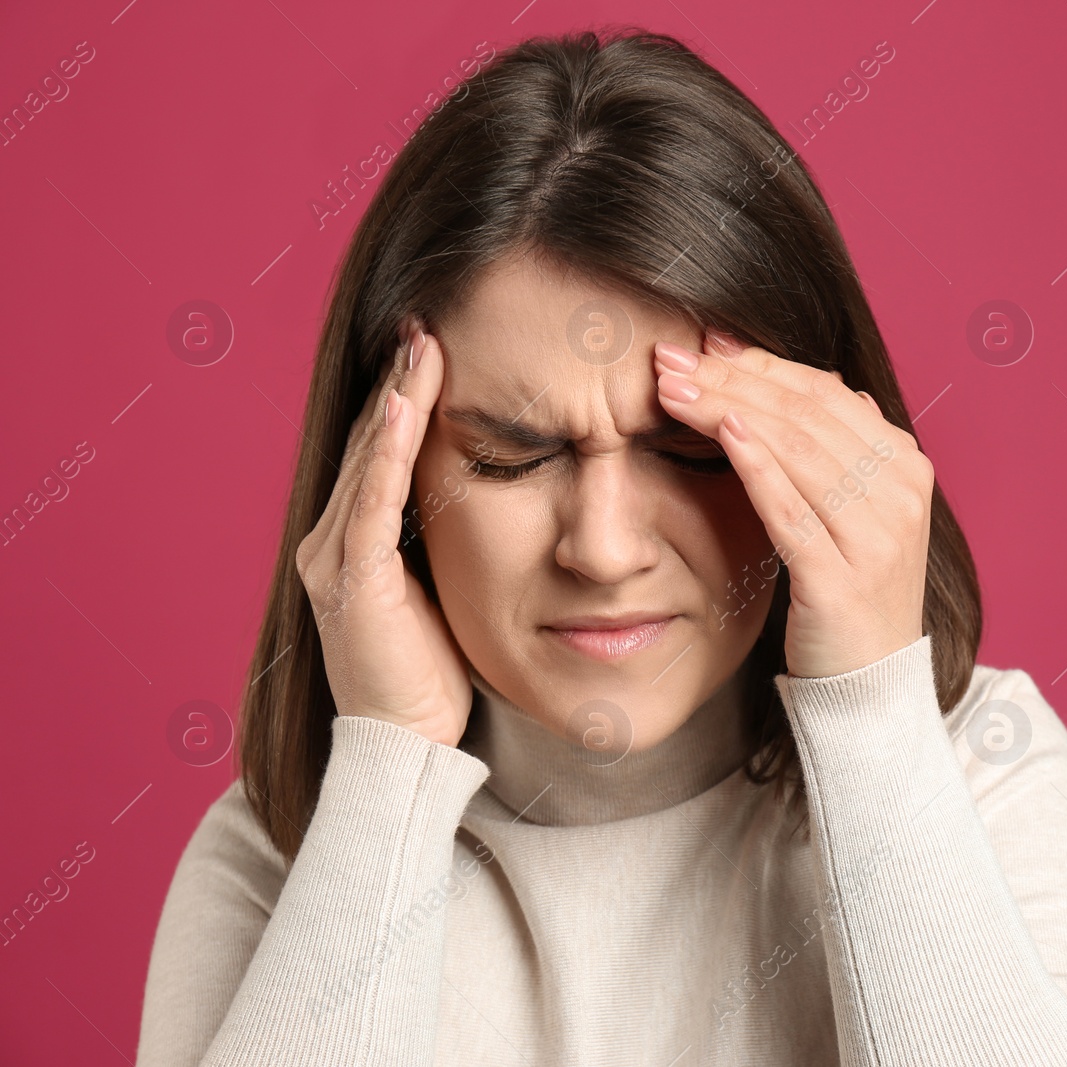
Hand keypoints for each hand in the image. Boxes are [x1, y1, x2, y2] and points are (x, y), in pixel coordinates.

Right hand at [295, 321, 473, 746]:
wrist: (405, 744)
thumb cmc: (432, 673)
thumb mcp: (445, 590)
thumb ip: (450, 544)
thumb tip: (495, 499)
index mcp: (358, 540)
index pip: (384, 452)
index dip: (408, 397)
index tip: (438, 345)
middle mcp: (334, 539)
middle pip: (372, 442)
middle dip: (401, 382)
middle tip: (428, 320)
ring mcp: (335, 558)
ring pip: (369, 460)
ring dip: (397, 399)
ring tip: (422, 344)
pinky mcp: (351, 581)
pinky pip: (372, 504)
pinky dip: (388, 453)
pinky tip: (407, 409)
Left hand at [653, 330, 933, 678]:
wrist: (872, 687)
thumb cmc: (852, 595)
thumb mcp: (857, 514)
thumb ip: (842, 452)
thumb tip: (821, 385)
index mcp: (905, 466)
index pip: (825, 394)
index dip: (760, 364)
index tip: (703, 345)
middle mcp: (899, 493)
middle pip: (805, 414)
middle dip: (731, 379)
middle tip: (670, 357)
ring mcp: (876, 536)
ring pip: (794, 451)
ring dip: (726, 409)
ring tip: (673, 388)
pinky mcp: (841, 580)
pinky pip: (791, 510)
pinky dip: (756, 465)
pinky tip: (722, 431)